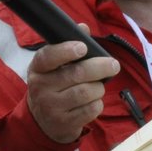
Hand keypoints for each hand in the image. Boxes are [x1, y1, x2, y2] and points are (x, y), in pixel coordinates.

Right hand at [25, 27, 118, 143]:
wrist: (43, 122)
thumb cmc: (54, 86)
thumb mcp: (55, 67)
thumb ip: (69, 46)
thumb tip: (83, 27)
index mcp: (37, 69)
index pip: (48, 57)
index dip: (66, 50)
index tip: (83, 47)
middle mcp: (41, 88)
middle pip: (76, 74)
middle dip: (100, 67)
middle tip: (113, 65)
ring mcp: (51, 107)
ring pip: (86, 92)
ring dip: (99, 88)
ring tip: (98, 86)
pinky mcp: (64, 123)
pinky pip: (90, 110)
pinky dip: (97, 104)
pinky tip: (93, 101)